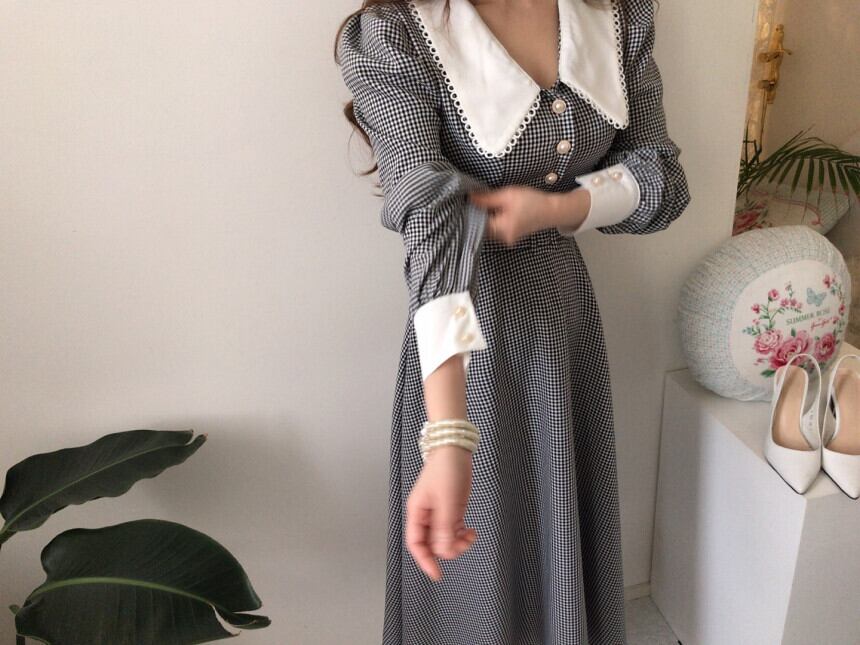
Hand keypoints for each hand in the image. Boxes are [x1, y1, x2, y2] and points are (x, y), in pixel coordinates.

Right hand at [405, 445, 477, 581]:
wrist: (455, 448)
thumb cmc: (446, 468)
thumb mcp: (447, 501)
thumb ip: (444, 528)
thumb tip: (443, 550)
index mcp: (417, 512)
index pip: (416, 543)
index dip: (425, 561)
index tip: (437, 573)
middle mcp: (426, 514)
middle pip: (432, 543)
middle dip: (447, 549)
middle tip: (461, 545)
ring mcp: (438, 511)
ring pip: (445, 538)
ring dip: (458, 542)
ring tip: (469, 537)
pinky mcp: (450, 508)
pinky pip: (454, 529)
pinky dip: (462, 534)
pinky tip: (471, 531)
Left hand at [469, 185, 554, 246]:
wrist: (551, 211)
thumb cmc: (533, 201)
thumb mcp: (508, 195)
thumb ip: (487, 198)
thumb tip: (469, 198)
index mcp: (503, 228)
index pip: (477, 223)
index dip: (470, 212)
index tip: (465, 202)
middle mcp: (503, 238)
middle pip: (481, 228)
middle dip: (476, 215)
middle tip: (473, 202)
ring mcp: (506, 240)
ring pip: (487, 230)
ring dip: (484, 219)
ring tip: (485, 206)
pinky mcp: (509, 238)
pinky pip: (494, 231)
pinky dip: (492, 222)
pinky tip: (493, 212)